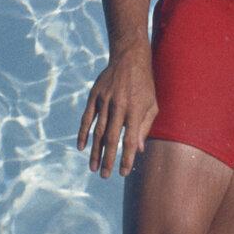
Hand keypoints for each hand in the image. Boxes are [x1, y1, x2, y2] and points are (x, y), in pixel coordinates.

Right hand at [78, 47, 157, 178]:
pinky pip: (86, 118)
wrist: (129, 58)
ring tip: (94, 168)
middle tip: (105, 176)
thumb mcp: (152, 105)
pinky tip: (82, 147)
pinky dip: (83, 133)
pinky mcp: (94, 96)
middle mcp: (119, 106)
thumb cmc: (144, 84)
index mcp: (135, 110)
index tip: (124, 173)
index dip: (127, 158)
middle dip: (108, 159)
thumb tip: (139, 150)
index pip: (130, 140)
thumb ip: (145, 127)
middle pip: (111, 138)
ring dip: (95, 151)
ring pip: (97, 131)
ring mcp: (104, 101)